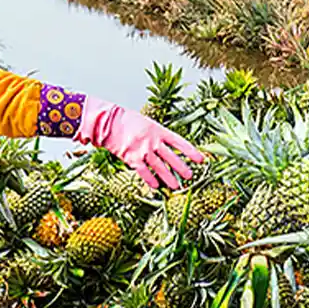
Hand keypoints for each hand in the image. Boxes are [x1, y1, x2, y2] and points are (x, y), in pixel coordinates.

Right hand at [77, 103, 206, 189]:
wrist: (107, 121)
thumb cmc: (127, 121)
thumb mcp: (147, 123)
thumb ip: (158, 135)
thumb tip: (169, 147)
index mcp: (159, 130)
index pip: (179, 142)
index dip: (191, 152)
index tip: (201, 159)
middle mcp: (153, 141)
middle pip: (172, 157)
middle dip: (182, 168)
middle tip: (190, 177)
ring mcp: (142, 150)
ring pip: (160, 167)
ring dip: (169, 178)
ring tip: (176, 186)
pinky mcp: (131, 158)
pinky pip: (144, 172)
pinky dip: (151, 180)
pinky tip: (157, 186)